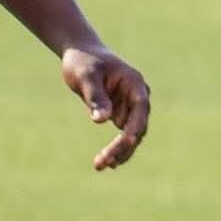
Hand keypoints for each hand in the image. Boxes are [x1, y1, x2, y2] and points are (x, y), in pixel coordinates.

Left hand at [61, 46, 150, 170]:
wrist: (80, 55)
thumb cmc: (83, 61)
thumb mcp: (86, 76)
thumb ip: (95, 97)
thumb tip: (102, 120)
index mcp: (134, 83)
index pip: (140, 109)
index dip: (135, 127)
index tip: (125, 142)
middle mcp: (138, 96)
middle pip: (138, 127)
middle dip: (123, 146)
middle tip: (104, 162)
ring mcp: (131, 106)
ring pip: (132, 135)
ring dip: (119, 151)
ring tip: (101, 165)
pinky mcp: (122, 114)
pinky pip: (123, 136)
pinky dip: (116, 148)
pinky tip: (105, 162)